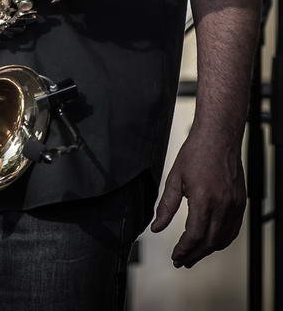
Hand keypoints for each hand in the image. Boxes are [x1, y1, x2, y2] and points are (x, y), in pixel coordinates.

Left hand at [150, 126, 245, 267]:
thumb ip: (166, 206)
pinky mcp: (241, 203)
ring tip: (194, 255)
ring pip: (222, 239)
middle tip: (182, 261)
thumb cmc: (196, 152)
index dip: (183, 249)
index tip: (175, 255)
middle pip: (208, 242)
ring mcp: (234, 205)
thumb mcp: (174, 178)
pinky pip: (233, 230)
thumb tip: (156, 227)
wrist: (219, 137)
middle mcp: (222, 205)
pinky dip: (222, 240)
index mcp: (203, 199)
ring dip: (207, 250)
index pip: (193, 235)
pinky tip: (212, 242)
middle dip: (194, 255)